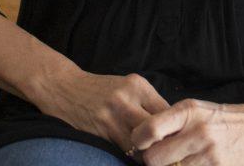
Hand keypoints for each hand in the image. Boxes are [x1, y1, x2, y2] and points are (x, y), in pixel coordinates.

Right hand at [34, 69, 170, 154]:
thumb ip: (148, 104)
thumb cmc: (100, 91)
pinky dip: (132, 156)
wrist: (63, 88)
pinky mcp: (100, 130)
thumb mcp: (126, 88)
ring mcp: (111, 115)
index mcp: (137, 85)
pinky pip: (124, 150)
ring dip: (149, 155)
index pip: (168, 113)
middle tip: (171, 155)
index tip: (180, 141)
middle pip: (158, 129)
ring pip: (142, 144)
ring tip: (155, 159)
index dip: (176, 130)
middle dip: (166, 145)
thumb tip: (175, 129)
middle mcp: (126, 98)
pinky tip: (135, 158)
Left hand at [127, 99, 243, 164]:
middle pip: (154, 158)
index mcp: (188, 111)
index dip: (139, 140)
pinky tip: (189, 165)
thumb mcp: (195, 109)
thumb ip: (169, 120)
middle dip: (151, 160)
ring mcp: (209, 155)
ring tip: (176, 161)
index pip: (149, 130)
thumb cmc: (222, 118)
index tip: (141, 143)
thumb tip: (141, 137)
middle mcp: (197, 132)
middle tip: (158, 157)